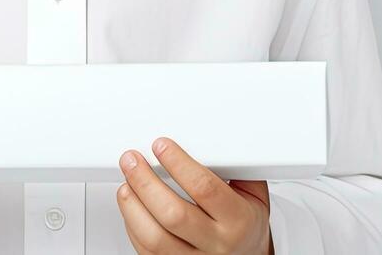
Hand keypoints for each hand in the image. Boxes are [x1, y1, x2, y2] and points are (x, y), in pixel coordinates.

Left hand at [117, 137, 272, 254]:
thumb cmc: (246, 226)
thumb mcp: (254, 195)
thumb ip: (237, 168)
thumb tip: (211, 139)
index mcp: (238, 220)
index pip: (204, 188)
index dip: (178, 163)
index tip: (161, 146)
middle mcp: (216, 243)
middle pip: (173, 214)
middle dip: (146, 182)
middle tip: (132, 161)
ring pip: (154, 237)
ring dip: (132, 206)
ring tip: (126, 184)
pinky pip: (146, 251)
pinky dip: (133, 227)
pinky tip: (132, 208)